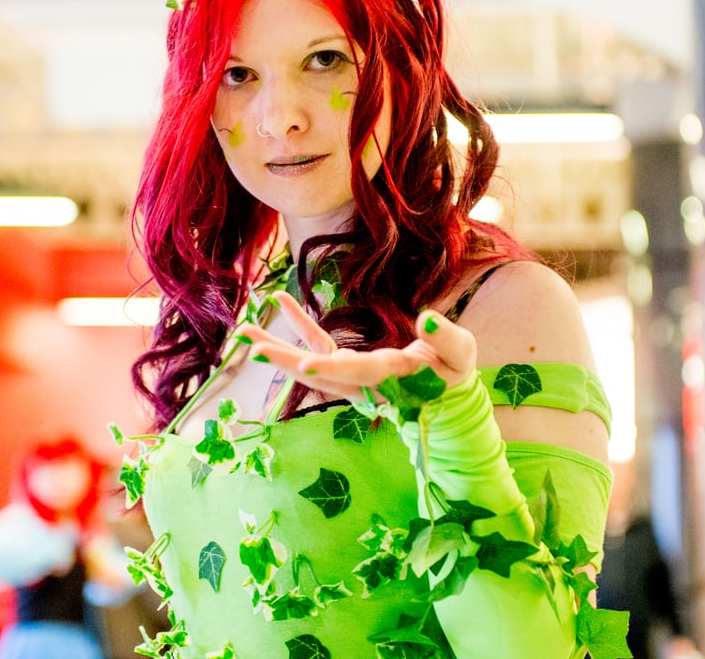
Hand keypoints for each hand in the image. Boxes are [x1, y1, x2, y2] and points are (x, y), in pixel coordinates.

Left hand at [234, 291, 477, 400]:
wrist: (444, 401)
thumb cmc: (454, 375)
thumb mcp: (461, 355)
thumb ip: (447, 338)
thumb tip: (428, 315)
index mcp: (391, 378)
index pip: (357, 373)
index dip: (330, 368)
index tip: (302, 364)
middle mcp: (363, 381)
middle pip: (319, 372)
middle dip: (283, 360)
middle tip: (249, 346)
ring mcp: (352, 375)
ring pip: (310, 361)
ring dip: (276, 348)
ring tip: (243, 332)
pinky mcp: (350, 365)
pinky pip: (320, 344)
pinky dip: (300, 326)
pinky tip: (280, 303)